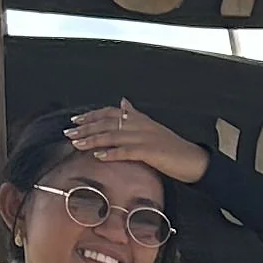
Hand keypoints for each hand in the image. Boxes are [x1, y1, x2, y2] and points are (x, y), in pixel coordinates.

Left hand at [69, 97, 207, 185]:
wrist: (193, 160)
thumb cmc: (172, 147)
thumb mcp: (152, 127)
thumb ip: (135, 114)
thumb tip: (123, 102)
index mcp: (139, 118)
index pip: (110, 112)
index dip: (91, 116)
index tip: (75, 120)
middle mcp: (139, 124)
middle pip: (107, 123)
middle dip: (86, 128)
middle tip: (69, 133)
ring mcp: (144, 137)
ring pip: (112, 136)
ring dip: (92, 139)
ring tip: (76, 144)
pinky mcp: (149, 152)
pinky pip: (126, 151)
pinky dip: (111, 153)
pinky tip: (98, 156)